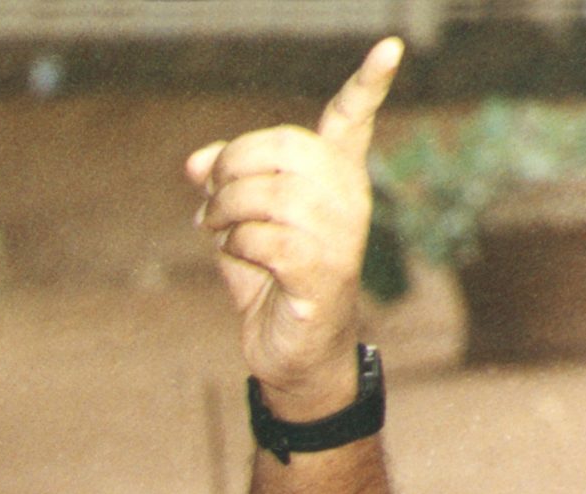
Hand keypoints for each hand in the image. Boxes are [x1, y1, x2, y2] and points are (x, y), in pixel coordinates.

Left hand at [187, 37, 402, 416]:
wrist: (292, 354)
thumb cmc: (271, 283)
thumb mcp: (239, 225)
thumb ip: (223, 186)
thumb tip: (195, 164)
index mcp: (334, 177)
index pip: (353, 120)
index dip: (368, 84)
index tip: (391, 47)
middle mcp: (347, 198)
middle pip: (284, 146)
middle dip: (232, 164)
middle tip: (209, 193)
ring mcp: (340, 236)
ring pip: (269, 194)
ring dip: (225, 209)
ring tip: (213, 228)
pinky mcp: (323, 273)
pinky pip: (267, 240)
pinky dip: (237, 245)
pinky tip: (236, 256)